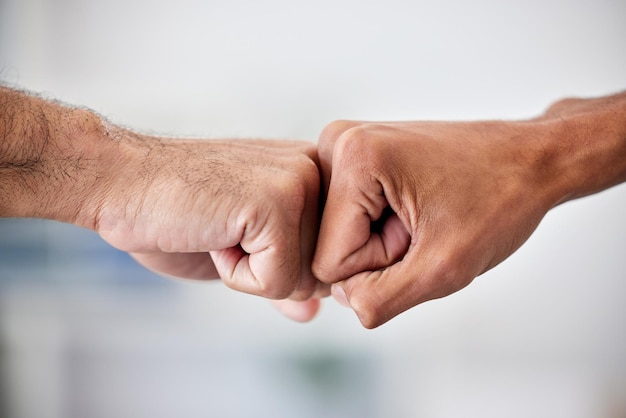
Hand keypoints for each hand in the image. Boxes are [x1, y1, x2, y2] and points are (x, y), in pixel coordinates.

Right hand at [95, 134, 328, 306]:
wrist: (121, 182)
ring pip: (307, 281)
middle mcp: (317, 170)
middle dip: (270, 271)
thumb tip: (312, 312)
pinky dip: (237, 277)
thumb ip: (284, 274)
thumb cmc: (176, 211)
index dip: (284, 265)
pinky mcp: (277, 203)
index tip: (239, 232)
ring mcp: (299, 182)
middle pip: (326, 272)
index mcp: (313, 173)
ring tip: (220, 229)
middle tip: (226, 230)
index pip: (333, 256)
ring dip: (252, 273)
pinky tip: (214, 236)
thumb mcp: (242, 248)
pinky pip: (279, 282)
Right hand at [312, 118, 560, 327]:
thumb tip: (339, 298)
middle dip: (379, 251)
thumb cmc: (500, 201)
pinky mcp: (357, 154)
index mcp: (353, 156)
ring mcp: (345, 145)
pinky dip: (381, 224)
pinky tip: (414, 205)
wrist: (532, 161)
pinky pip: (349, 216)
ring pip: (337, 233)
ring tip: (422, 213)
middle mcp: (338, 141)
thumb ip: (380, 299)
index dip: (381, 265)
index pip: (329, 261)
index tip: (420, 234)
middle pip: (328, 244)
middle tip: (424, 223)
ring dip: (381, 238)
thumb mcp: (444, 269)